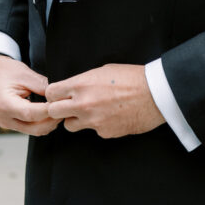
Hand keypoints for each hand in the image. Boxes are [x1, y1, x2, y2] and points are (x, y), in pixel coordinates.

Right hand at [0, 55, 60, 135]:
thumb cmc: (5, 71)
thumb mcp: (25, 74)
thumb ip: (42, 86)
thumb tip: (59, 95)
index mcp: (5, 104)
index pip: (31, 114)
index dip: (49, 111)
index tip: (62, 104)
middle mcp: (4, 118)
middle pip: (34, 128)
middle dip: (52, 120)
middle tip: (65, 109)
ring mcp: (7, 123)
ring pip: (33, 131)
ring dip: (48, 123)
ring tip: (59, 110)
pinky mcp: (11, 124)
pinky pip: (29, 128)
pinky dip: (41, 123)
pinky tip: (49, 113)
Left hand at [45, 63, 164, 138]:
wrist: (154, 94)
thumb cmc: (131, 77)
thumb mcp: (103, 70)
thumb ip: (84, 82)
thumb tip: (73, 89)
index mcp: (81, 84)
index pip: (50, 93)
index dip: (53, 94)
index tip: (58, 95)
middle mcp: (83, 104)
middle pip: (53, 112)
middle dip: (58, 109)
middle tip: (68, 106)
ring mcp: (93, 121)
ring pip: (70, 126)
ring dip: (75, 119)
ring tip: (90, 111)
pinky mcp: (104, 133)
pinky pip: (92, 131)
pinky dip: (97, 125)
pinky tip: (110, 116)